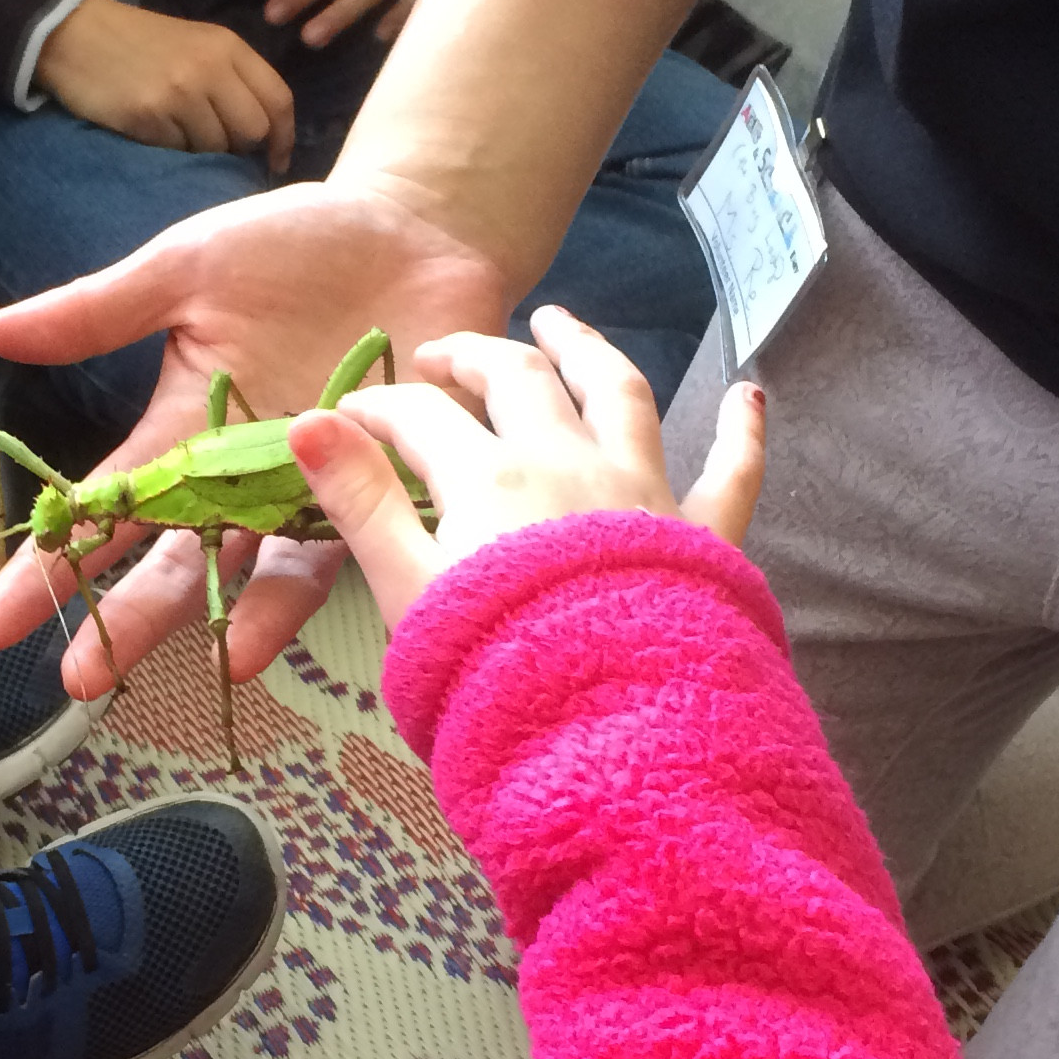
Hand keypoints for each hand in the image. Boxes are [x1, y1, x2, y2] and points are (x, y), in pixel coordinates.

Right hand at [0, 178, 509, 692]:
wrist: (415, 227)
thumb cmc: (299, 244)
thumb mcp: (187, 268)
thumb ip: (101, 311)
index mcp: (185, 430)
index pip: (105, 510)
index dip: (49, 567)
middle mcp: (245, 477)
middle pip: (176, 563)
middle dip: (128, 620)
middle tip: (78, 682)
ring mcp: (315, 487)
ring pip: (266, 571)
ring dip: (239, 622)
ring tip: (218, 666)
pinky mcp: (388, 482)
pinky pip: (353, 544)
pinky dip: (322, 584)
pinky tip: (294, 625)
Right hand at [37, 0, 296, 173]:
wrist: (76, 33)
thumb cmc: (140, 41)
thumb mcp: (196, 42)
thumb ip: (233, 76)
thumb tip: (263, 131)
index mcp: (227, 46)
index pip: (278, 99)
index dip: (284, 137)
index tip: (277, 160)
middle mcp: (209, 68)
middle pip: (253, 131)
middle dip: (242, 148)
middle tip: (219, 147)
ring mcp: (179, 93)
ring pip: (216, 147)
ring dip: (203, 151)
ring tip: (178, 131)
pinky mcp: (148, 116)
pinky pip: (179, 152)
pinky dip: (172, 149)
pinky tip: (154, 129)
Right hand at [288, 306, 763, 639]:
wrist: (607, 735)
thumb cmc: (491, 673)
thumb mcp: (405, 591)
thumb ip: (361, 504)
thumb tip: (307, 421)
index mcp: (490, 478)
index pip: (421, 416)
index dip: (378, 407)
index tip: (347, 415)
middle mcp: (571, 463)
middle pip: (520, 381)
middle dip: (476, 356)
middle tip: (443, 355)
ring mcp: (645, 492)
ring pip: (620, 394)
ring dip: (588, 350)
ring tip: (561, 324)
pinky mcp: (706, 537)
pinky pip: (733, 471)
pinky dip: (741, 431)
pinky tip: (750, 394)